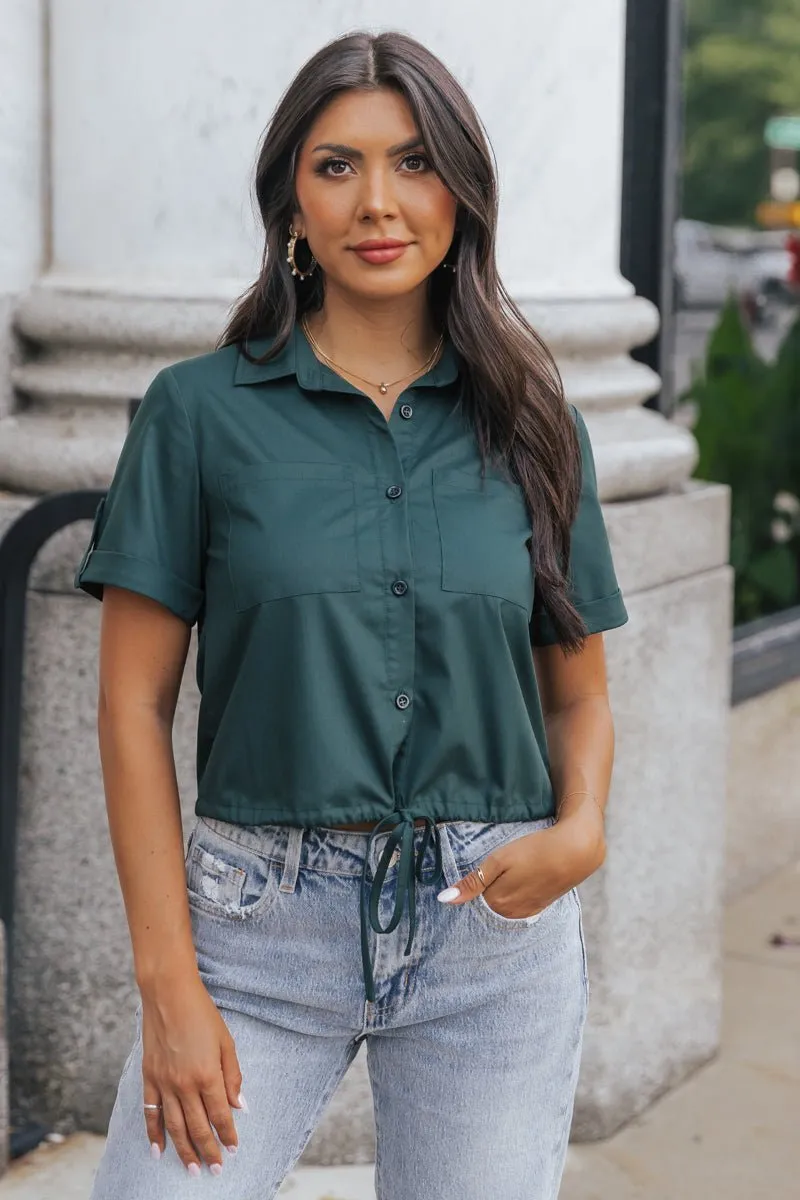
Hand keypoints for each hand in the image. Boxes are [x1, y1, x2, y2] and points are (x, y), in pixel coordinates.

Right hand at [140, 973, 245, 1176]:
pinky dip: (154, 1134)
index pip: (220, 1114)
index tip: (233, 1149)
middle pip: (197, 1126)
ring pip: (174, 1126)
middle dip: (208, 1151)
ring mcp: (164, 1083)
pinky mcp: (149, 1078)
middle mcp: (185, 1084)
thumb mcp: (226, 1041)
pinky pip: (151, 1113)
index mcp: (208, 1074)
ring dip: (184, 1150)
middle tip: (215, 1169)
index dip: (228, 1134)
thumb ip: (233, 1076)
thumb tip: (239, 1106)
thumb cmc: (202, 1014)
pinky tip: (158, 1150)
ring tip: (192, 1169)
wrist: (168, 994)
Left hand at [437, 804, 604, 918]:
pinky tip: (520, 881)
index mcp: (497, 903)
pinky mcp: (540, 907)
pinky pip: (518, 907)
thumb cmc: (535, 851)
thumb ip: (472, 882)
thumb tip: (443, 900)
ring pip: (502, 907)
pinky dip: (514, 897)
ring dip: (500, 894)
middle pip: (486, 906)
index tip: (478, 871)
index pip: (471, 901)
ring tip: (510, 873)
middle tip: (498, 870)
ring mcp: (527, 912)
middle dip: (484, 892)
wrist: (576, 850)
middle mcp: (511, 914)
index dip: (471, 885)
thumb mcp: (499, 860)